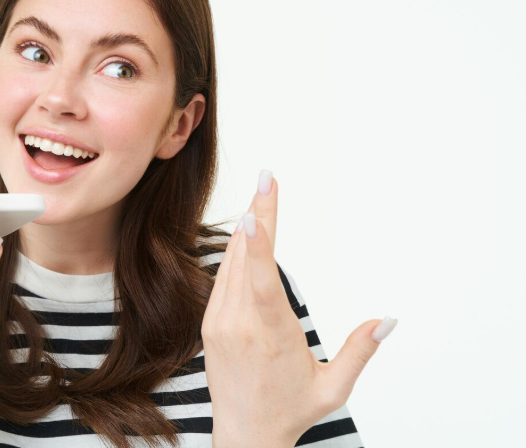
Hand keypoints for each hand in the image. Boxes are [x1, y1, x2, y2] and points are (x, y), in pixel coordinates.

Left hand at [201, 170, 396, 446]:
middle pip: (245, 259)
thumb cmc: (291, 410)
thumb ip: (360, 352)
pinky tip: (245, 233)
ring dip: (246, 230)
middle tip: (267, 177)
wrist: (244, 434)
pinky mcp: (210, 324)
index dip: (258, 241)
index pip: (260, 280)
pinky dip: (235, 253)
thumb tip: (388, 319)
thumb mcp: (333, 388)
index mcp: (269, 336)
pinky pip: (221, 279)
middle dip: (258, 215)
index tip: (253, 208)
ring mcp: (219, 323)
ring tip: (260, 195)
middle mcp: (238, 325)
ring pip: (230, 264)